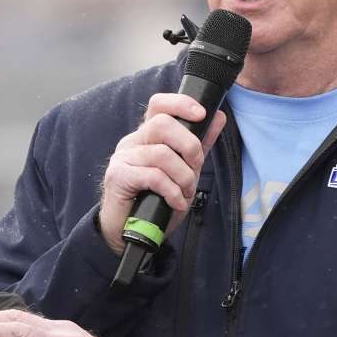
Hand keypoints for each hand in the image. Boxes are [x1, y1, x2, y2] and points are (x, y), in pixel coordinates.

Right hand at [98, 93, 226, 254]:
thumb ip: (200, 144)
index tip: (201, 114)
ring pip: (161, 153)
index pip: (159, 104)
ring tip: (185, 192)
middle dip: (189, 146)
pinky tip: (176, 201)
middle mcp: (133, 141)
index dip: (181, 104)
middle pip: (163, 124)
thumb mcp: (184, 170)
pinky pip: (153, 176)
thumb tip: (218, 116)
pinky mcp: (118, 176)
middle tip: (195, 167)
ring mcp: (123, 157)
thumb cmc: (155, 200)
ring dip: (183, 176)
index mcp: (147, 135)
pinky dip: (172, 191)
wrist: (130, 232)